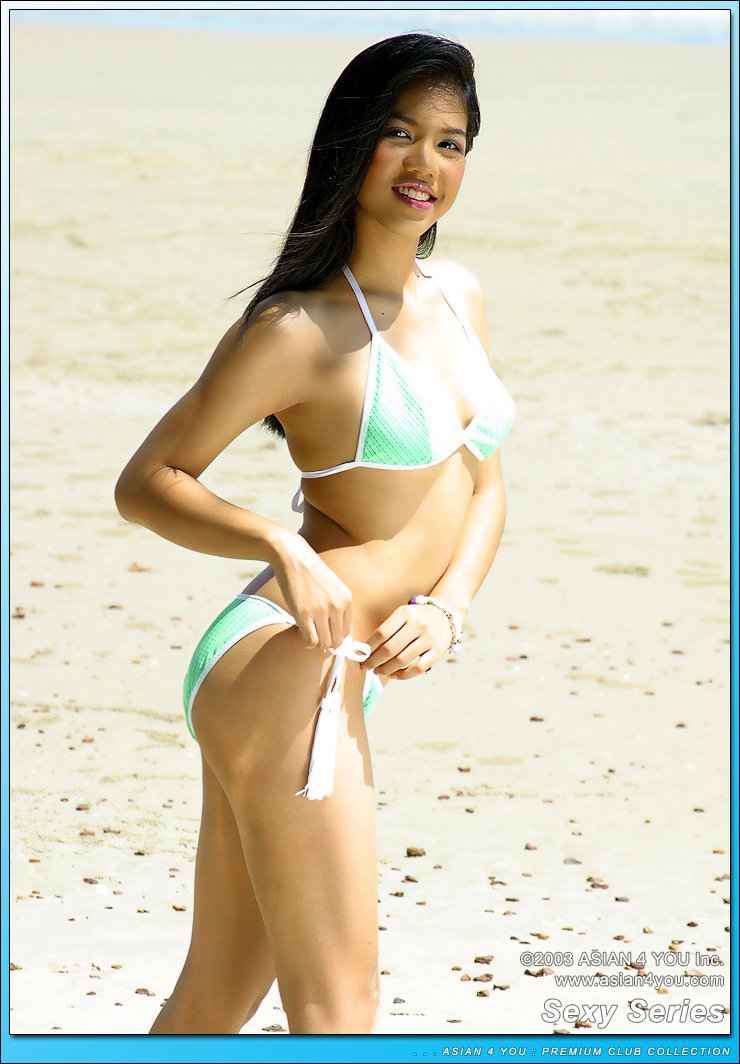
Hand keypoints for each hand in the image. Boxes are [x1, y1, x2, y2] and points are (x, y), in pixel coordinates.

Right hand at [270, 530, 352, 651]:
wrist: (294, 557)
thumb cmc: (311, 573)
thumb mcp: (334, 587)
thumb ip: (338, 607)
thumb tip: (337, 636)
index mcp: (346, 600)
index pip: (347, 632)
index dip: (337, 638)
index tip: (328, 636)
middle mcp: (337, 606)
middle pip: (336, 640)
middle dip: (328, 644)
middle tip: (318, 638)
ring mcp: (320, 610)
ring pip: (324, 643)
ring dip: (317, 643)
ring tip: (310, 634)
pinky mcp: (303, 613)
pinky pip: (310, 640)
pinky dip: (307, 642)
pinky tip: (303, 633)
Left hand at [361, 603, 453, 680]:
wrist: (445, 616)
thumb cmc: (416, 618)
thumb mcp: (402, 615)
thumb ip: (386, 630)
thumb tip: (365, 652)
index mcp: (406, 613)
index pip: (381, 633)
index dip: (369, 648)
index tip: (361, 657)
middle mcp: (418, 625)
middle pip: (389, 649)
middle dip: (374, 661)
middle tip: (366, 667)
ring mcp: (429, 639)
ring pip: (401, 661)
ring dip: (386, 670)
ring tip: (378, 671)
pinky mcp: (437, 652)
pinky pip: (417, 669)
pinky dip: (403, 675)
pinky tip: (394, 674)